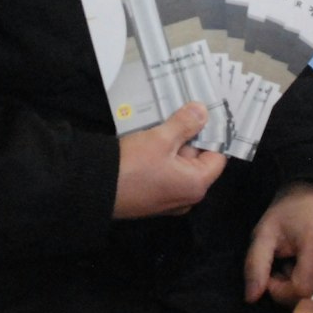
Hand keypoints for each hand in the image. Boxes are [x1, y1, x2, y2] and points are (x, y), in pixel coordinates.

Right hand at [113, 103, 226, 218]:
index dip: (210, 134)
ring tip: (159, 127)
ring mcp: (168, 200)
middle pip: (197, 161)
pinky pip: (165, 174)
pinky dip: (160, 159)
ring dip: (171, 146)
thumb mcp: (161, 138)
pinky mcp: (152, 199)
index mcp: (196, 185)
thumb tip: (203, 112)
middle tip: (176, 116)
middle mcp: (186, 197)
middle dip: (187, 138)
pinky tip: (147, 143)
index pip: (217, 156)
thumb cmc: (132, 166)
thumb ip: (185, 124)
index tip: (201, 115)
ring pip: (178, 166)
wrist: (95, 188)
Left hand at [243, 182, 312, 305]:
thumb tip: (251, 298)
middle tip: (281, 270)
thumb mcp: (263, 233)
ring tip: (293, 267)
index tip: (270, 274)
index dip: (280, 290)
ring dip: (302, 289)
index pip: (302, 288)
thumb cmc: (286, 212)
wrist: (312, 195)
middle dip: (291, 291)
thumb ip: (255, 264)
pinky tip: (306, 269)